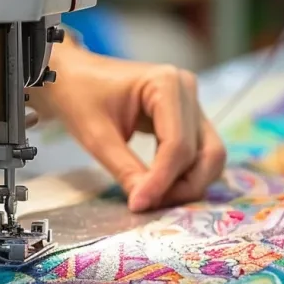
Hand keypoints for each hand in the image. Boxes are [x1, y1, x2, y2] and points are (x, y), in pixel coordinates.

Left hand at [31, 42, 225, 211]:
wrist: (73, 78)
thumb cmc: (80, 97)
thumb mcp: (96, 136)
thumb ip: (125, 170)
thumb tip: (145, 203)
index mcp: (166, 84)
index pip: (178, 144)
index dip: (162, 180)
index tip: (139, 204)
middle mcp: (187, 89)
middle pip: (205, 152)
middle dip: (183, 186)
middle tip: (150, 204)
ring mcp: (191, 103)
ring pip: (209, 155)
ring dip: (188, 183)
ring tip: (153, 198)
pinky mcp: (188, 117)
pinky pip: (198, 152)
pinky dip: (183, 174)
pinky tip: (157, 186)